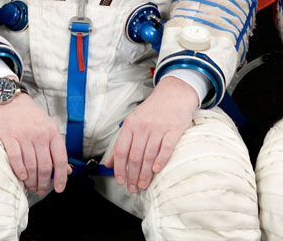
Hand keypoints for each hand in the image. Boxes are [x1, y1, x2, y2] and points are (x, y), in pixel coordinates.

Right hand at [0, 86, 67, 195]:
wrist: (8, 98)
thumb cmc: (29, 115)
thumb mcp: (47, 127)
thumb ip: (56, 148)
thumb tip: (67, 170)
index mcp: (52, 132)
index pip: (60, 159)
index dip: (61, 177)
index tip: (59, 189)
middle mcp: (40, 135)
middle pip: (44, 166)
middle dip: (43, 182)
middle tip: (40, 190)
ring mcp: (24, 136)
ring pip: (31, 165)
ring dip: (31, 180)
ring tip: (30, 186)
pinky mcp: (9, 137)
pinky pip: (16, 158)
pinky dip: (20, 170)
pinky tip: (22, 177)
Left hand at [104, 76, 198, 192]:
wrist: (174, 93)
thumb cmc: (152, 111)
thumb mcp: (133, 122)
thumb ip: (121, 143)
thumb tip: (108, 164)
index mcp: (130, 125)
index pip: (121, 150)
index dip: (119, 168)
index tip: (121, 181)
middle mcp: (143, 127)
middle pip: (135, 156)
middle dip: (133, 176)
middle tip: (133, 188)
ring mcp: (159, 128)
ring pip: (149, 155)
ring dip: (146, 173)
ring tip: (144, 185)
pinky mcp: (174, 129)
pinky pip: (166, 148)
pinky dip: (161, 160)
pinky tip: (157, 170)